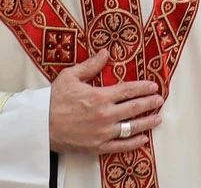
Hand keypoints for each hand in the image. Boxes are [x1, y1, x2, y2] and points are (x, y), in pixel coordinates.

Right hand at [49, 50, 163, 154]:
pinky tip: (143, 139)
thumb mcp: (70, 76)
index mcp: (100, 96)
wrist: (40, 125)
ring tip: (157, 118)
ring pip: (132, 127)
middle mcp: (105, 115)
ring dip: (147, 122)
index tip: (153, 86)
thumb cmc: (53, 100)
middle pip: (134, 108)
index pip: (129, 90)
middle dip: (149, 103)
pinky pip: (121, 146)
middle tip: (159, 100)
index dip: (143, 88)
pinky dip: (134, 143)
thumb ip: (90, 65)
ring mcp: (103, 132)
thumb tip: (105, 53)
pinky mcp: (98, 146)